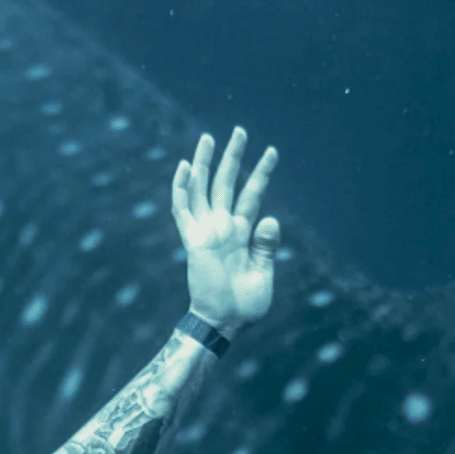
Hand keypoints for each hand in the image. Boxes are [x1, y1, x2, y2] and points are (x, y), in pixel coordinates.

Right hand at [171, 127, 279, 334]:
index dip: (261, 173)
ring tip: (209, 138)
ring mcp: (206, 232)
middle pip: (226, 183)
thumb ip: (266, 246)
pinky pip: (183, 211)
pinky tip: (184, 167)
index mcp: (242, 233)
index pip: (252, 194)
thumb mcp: (263, 274)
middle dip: (232, 157)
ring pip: (203, 189)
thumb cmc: (246, 305)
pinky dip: (182, 189)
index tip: (272, 151)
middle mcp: (223, 227)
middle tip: (239, 131)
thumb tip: (271, 218)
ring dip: (205, 164)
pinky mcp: (193, 242)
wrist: (225, 323)